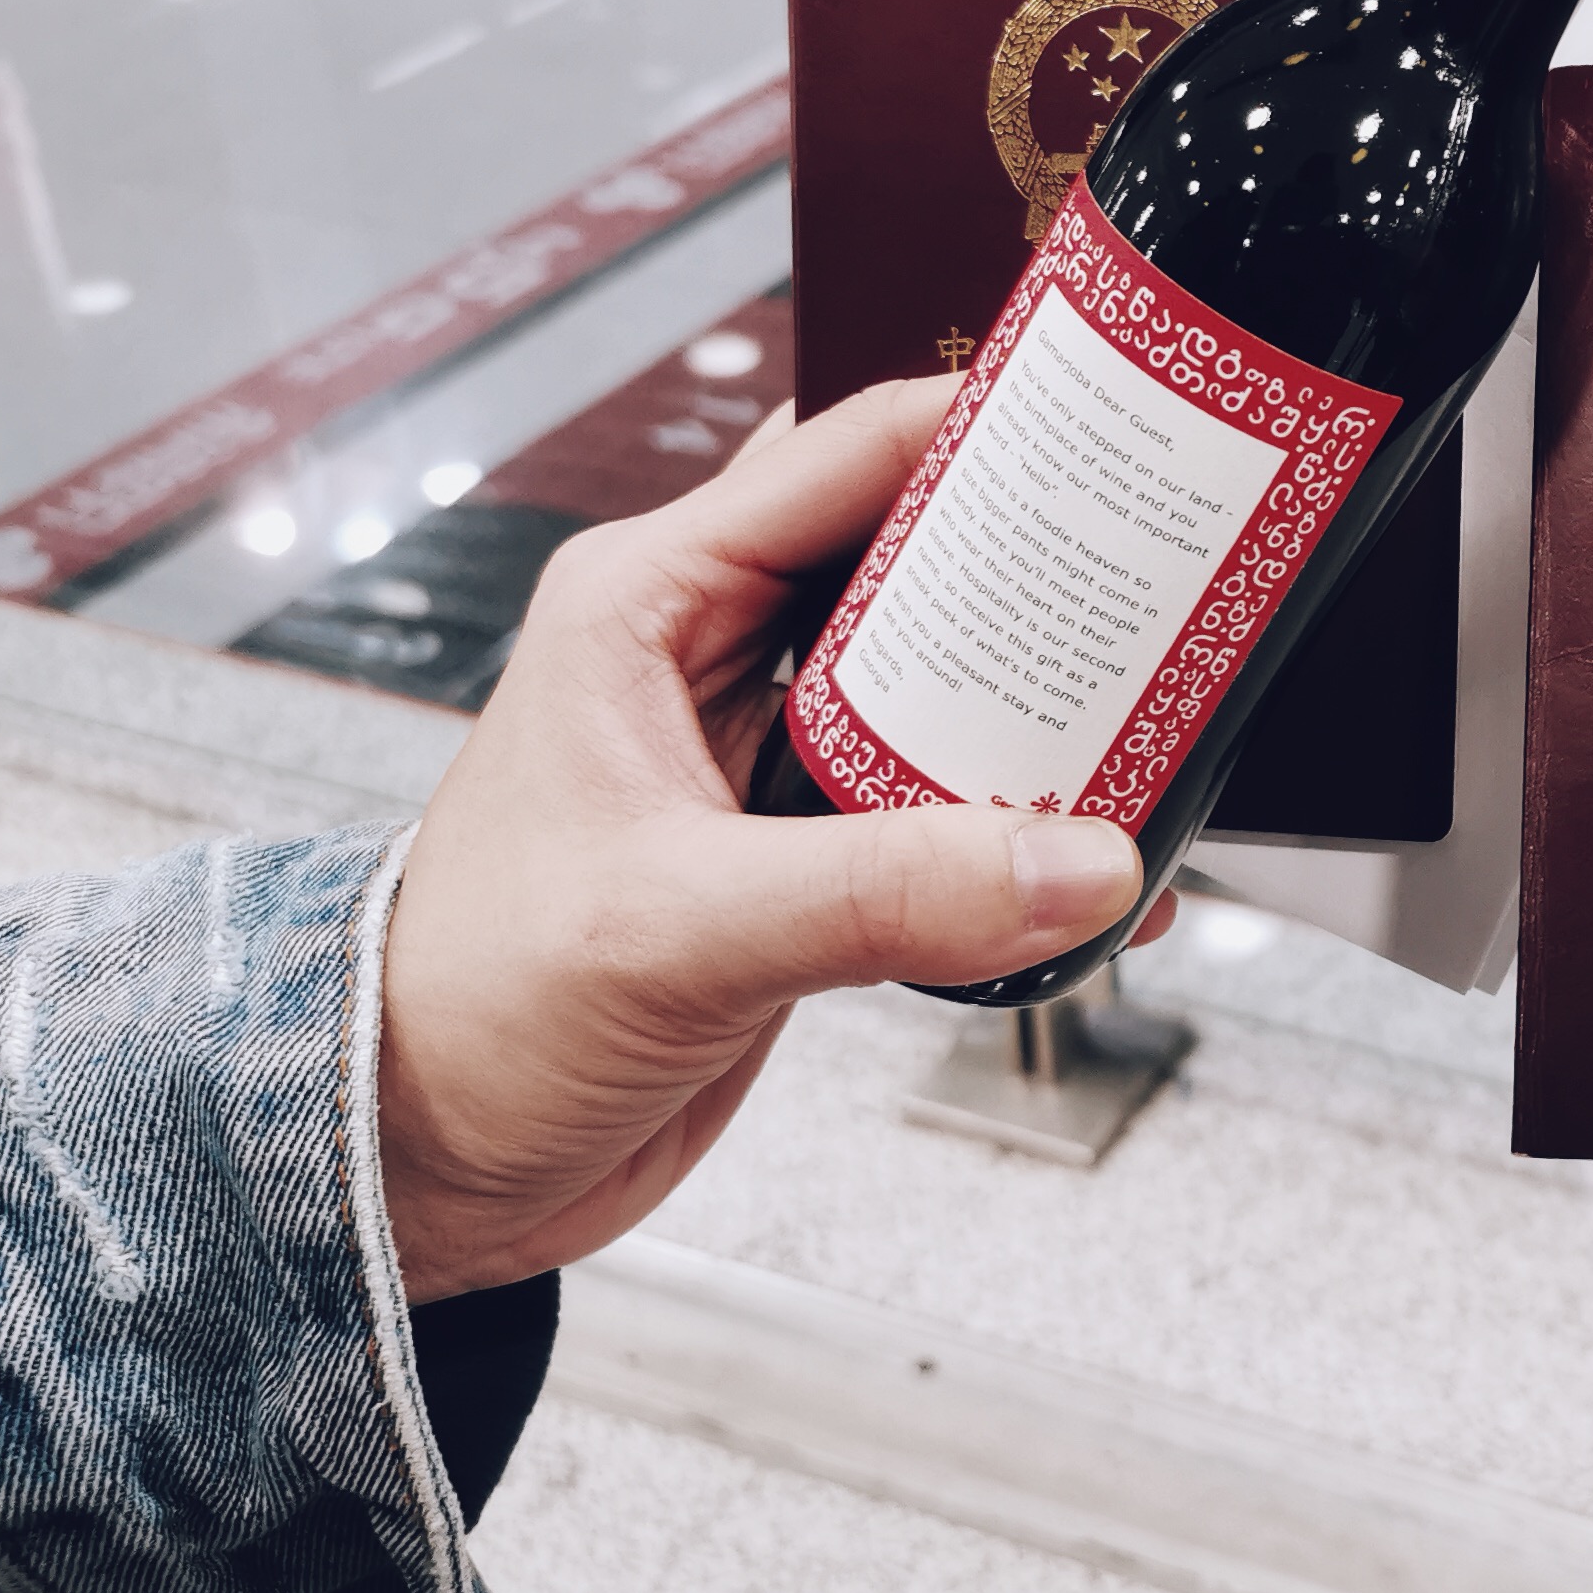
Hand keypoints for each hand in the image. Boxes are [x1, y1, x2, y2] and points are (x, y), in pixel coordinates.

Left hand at [381, 376, 1166, 1303]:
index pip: (854, 455)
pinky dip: (1032, 843)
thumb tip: (1079, 864)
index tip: (1120, 434)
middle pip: (929, 565)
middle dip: (1054, 581)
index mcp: (653, 598)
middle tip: (1176, 592)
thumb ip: (887, 893)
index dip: (992, 428)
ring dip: (1053, 723)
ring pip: (954, 692)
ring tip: (1165, 732)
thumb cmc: (461, 1008)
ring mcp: (768, 759)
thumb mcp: (682, 927)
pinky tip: (1106, 879)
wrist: (415, 1164)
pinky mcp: (808, 860)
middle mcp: (717, 655)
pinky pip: (953, 815)